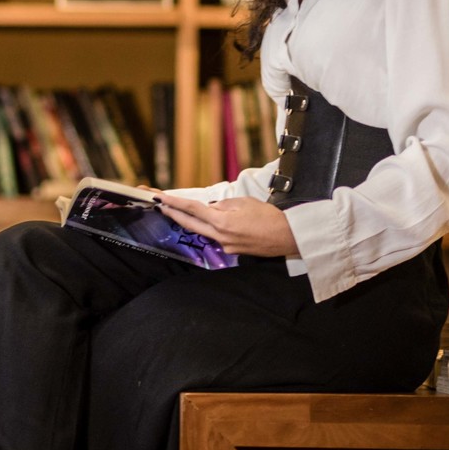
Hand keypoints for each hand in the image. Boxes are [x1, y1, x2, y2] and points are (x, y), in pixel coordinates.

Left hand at [157, 194, 300, 258]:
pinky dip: (213, 228)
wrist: (288, 237)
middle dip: (174, 214)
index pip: (192, 210)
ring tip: (179, 210)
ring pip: (203, 231)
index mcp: (222, 222)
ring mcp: (226, 246)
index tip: (161, 198)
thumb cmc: (269, 217)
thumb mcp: (244, 203)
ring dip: (192, 221)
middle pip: (190, 224)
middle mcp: (220, 236)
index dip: (174, 203)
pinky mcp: (232, 251)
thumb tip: (211, 209)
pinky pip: (217, 237)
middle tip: (160, 205)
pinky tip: (215, 221)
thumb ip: (223, 205)